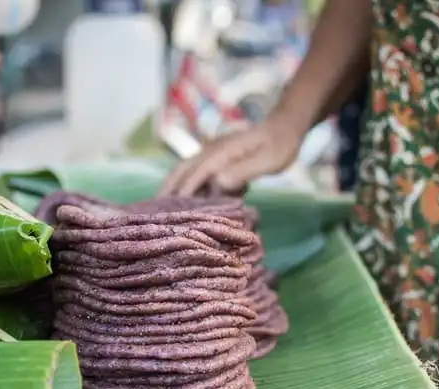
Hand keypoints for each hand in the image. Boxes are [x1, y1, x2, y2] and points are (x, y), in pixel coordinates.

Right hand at [158, 115, 302, 196]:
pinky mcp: (219, 156)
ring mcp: (214, 152)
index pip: (195, 175)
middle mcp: (212, 151)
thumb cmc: (281, 145)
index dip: (182, 194)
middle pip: (182, 170)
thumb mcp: (267, 160)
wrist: (286, 126)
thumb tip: (217, 183)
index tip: (170, 211)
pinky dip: (187, 183)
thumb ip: (243, 170)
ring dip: (174, 186)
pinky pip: (197, 171)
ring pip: (187, 170)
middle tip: (153, 209)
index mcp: (221, 153)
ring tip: (163, 205)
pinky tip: (188, 198)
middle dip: (167, 188)